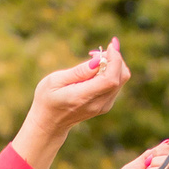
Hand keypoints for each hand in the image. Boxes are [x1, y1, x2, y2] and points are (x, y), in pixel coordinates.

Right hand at [11, 39, 130, 168]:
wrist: (50, 123)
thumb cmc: (47, 99)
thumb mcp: (54, 81)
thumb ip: (78, 72)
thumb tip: (98, 60)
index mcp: (82, 97)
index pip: (110, 79)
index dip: (115, 60)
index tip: (109, 46)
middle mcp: (97, 104)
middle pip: (120, 77)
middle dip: (115, 59)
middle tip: (98, 52)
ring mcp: (104, 106)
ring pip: (121, 79)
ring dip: (113, 64)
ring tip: (94, 60)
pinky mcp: (106, 104)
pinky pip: (117, 84)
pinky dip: (112, 72)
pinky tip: (96, 70)